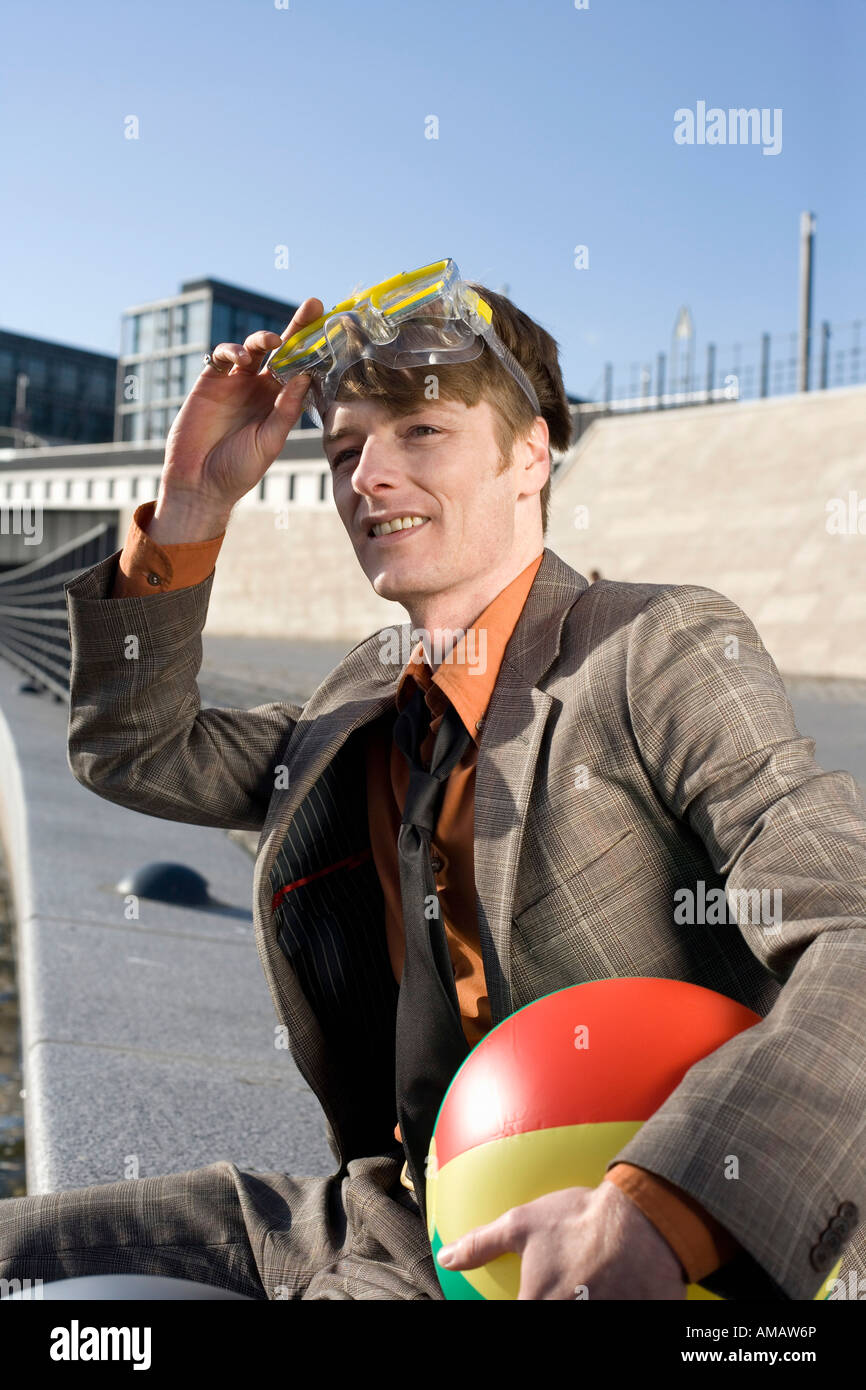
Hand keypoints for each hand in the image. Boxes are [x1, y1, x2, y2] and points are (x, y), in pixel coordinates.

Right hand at [161, 296, 324, 513]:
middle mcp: (260, 388)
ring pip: (253, 348)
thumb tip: (306, 377)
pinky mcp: (210, 382)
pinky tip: (242, 359)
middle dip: (296, 327)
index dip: (313, 349)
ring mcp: (234, 383)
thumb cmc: (239, 469)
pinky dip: (233, 351)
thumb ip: (286, 410)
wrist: (200, 483)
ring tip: (274, 343)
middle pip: (280, 350)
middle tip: (313, 306)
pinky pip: (222, 357)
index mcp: (279, 403)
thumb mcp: (270, 441)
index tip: (331, 328)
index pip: (300, 369)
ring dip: (264, 339)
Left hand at [436, 1181, 687, 1299]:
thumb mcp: (523, 1224)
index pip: (514, 1323)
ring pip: (583, 1321)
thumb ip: (481, 1245)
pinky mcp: (635, 1319)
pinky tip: (613, 1295)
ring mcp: (603, 1321)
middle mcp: (566, 1320)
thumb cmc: (579, 1219)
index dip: (515, 1312)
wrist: (642, 1220)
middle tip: (554, 1295)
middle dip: (551, 1307)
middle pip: (546, 1331)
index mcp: (537, 1306)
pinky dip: (611, 1306)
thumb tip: (447, 1256)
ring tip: (581, 1295)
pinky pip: (622, 1319)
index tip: (521, 1302)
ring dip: (580, 1307)